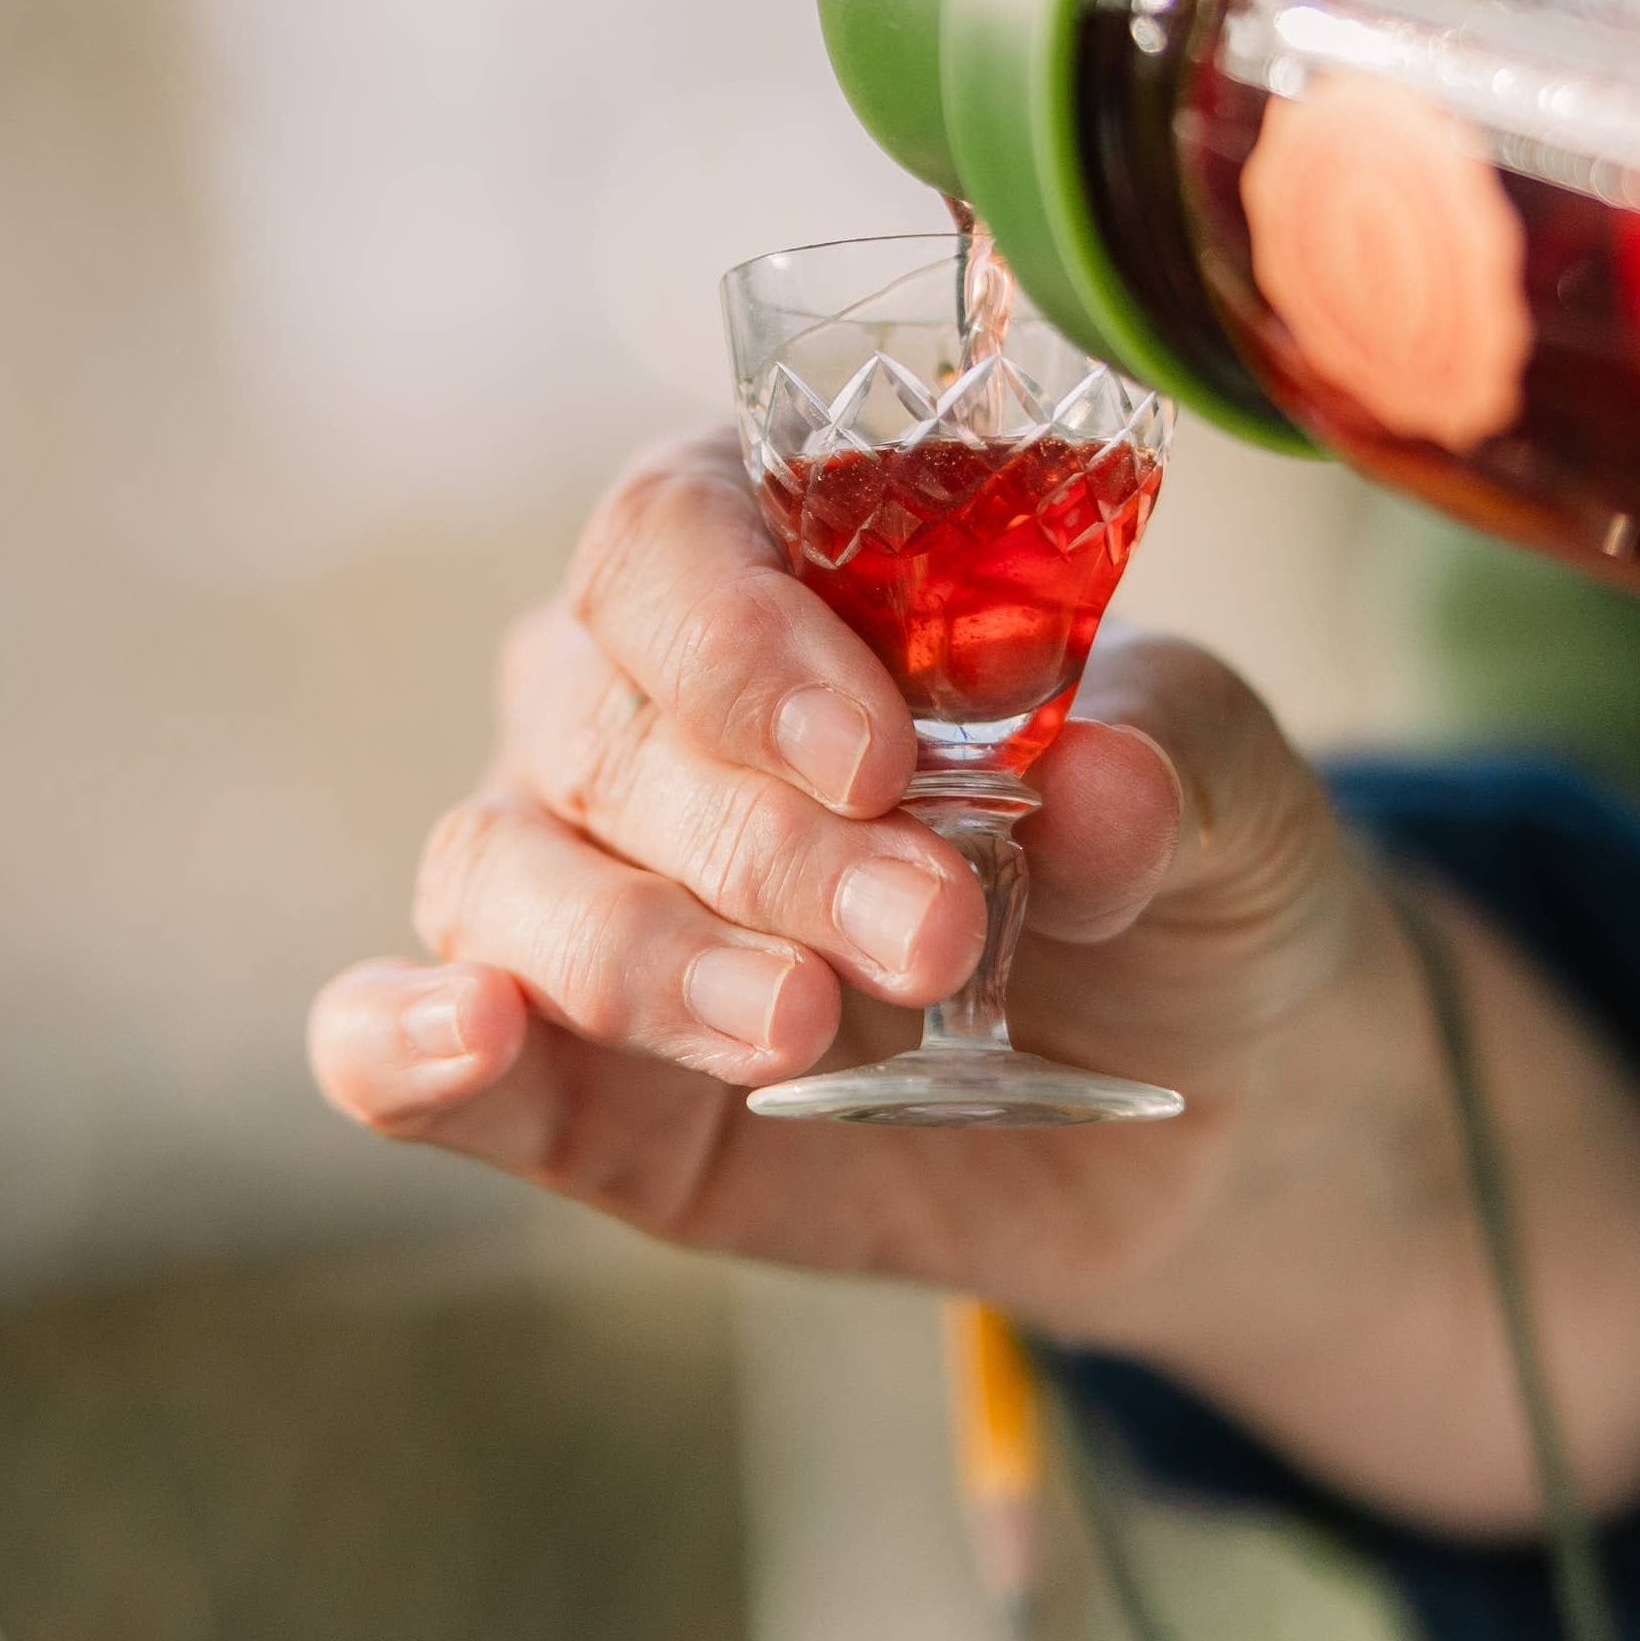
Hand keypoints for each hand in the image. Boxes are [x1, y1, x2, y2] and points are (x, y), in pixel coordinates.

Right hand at [312, 428, 1639, 1528]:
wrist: (1229, 1105)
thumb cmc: (1202, 873)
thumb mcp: (1240, 795)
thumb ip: (1172, 764)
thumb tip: (1088, 790)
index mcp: (790, 572)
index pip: (671, 535)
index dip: (743, 637)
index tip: (881, 754)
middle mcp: (648, 711)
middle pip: (597, 720)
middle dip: (761, 837)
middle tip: (942, 926)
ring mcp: (597, 892)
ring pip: (502, 876)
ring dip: (639, 952)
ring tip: (809, 1027)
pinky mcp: (582, 1082)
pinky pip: (406, 1041)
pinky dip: (399, 1042)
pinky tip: (453, 1042)